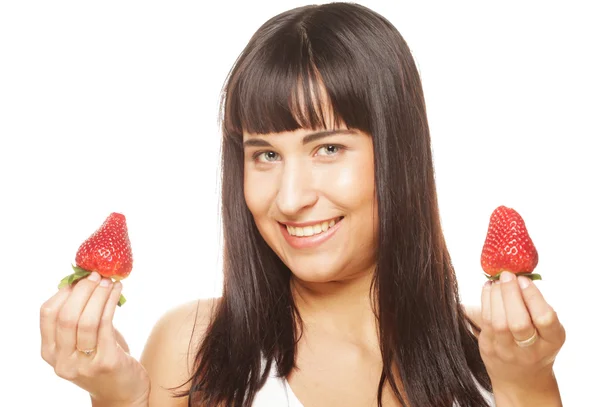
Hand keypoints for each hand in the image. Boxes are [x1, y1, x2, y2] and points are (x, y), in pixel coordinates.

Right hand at [40, 272, 149, 404]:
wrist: (122, 393)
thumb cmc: (103, 359)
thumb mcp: (84, 341)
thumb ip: (80, 317)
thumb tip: (84, 280)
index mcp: (51, 352)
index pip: (48, 314)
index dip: (64, 292)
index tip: (79, 277)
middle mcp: (62, 361)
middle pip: (66, 316)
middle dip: (83, 290)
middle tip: (97, 275)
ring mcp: (83, 364)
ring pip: (86, 320)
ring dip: (99, 295)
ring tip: (110, 281)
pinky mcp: (106, 362)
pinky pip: (106, 325)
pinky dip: (111, 303)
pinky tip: (118, 291)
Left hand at [478, 271, 565, 391]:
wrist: (521, 379)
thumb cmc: (537, 345)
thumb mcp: (548, 331)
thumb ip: (538, 308)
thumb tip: (519, 276)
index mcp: (551, 342)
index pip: (545, 319)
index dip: (533, 297)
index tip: (525, 279)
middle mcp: (529, 350)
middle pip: (518, 322)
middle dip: (510, 294)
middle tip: (507, 275)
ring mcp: (506, 351)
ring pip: (497, 322)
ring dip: (496, 295)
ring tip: (497, 280)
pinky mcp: (488, 347)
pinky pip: (484, 320)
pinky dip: (485, 300)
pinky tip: (488, 288)